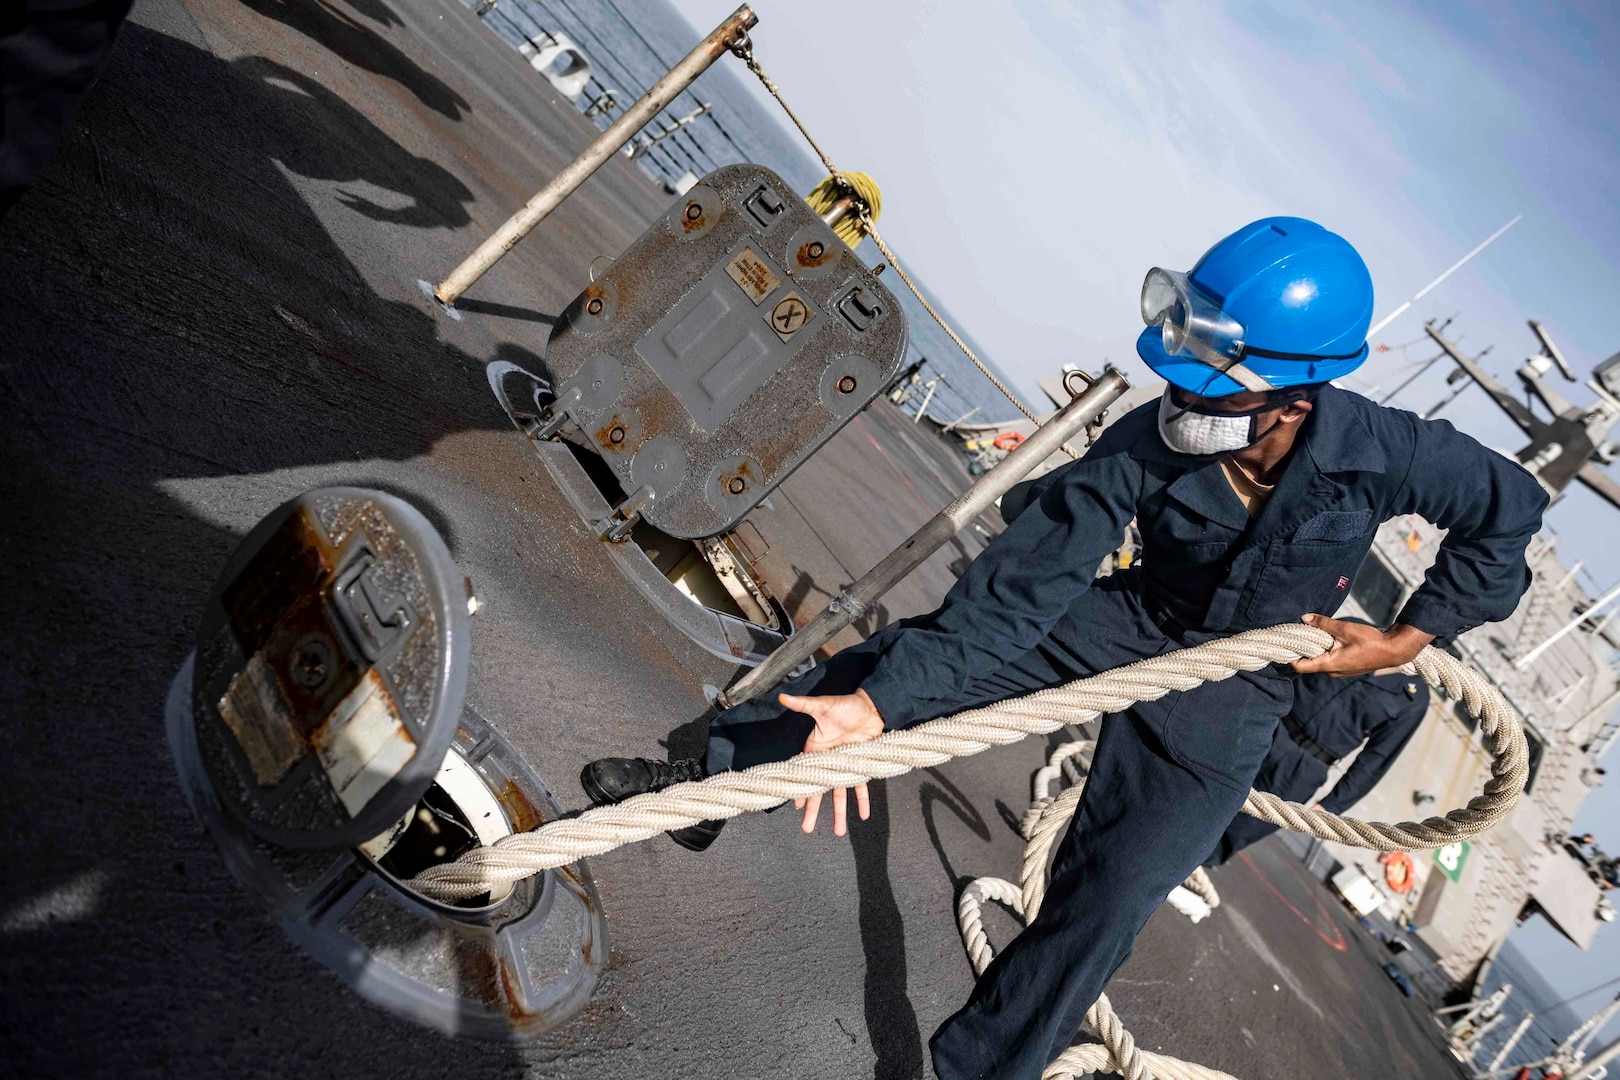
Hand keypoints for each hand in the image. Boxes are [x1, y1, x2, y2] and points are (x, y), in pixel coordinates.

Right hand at [780, 688, 883, 835]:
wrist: (872, 706)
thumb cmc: (845, 705)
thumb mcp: (823, 705)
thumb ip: (804, 704)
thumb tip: (783, 695)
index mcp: (815, 749)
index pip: (805, 774)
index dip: (801, 790)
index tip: (795, 806)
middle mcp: (828, 762)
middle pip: (820, 790)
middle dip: (814, 810)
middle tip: (807, 830)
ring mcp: (845, 766)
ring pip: (840, 794)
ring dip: (840, 813)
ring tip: (839, 832)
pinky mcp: (860, 766)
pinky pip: (861, 786)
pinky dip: (862, 800)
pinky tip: (863, 815)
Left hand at [1291, 614, 1433, 676]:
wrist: (1393, 650)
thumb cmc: (1371, 641)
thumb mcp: (1345, 629)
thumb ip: (1324, 624)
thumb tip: (1305, 618)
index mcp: (1329, 665)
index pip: (1300, 666)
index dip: (1290, 655)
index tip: (1286, 641)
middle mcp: (1331, 672)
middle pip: (1307, 663)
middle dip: (1302, 648)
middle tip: (1298, 632)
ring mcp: (1338, 672)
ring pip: (1318, 660)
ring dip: (1315, 648)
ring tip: (1313, 633)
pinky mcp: (1344, 668)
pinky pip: (1328, 660)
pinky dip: (1324, 650)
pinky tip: (1327, 638)